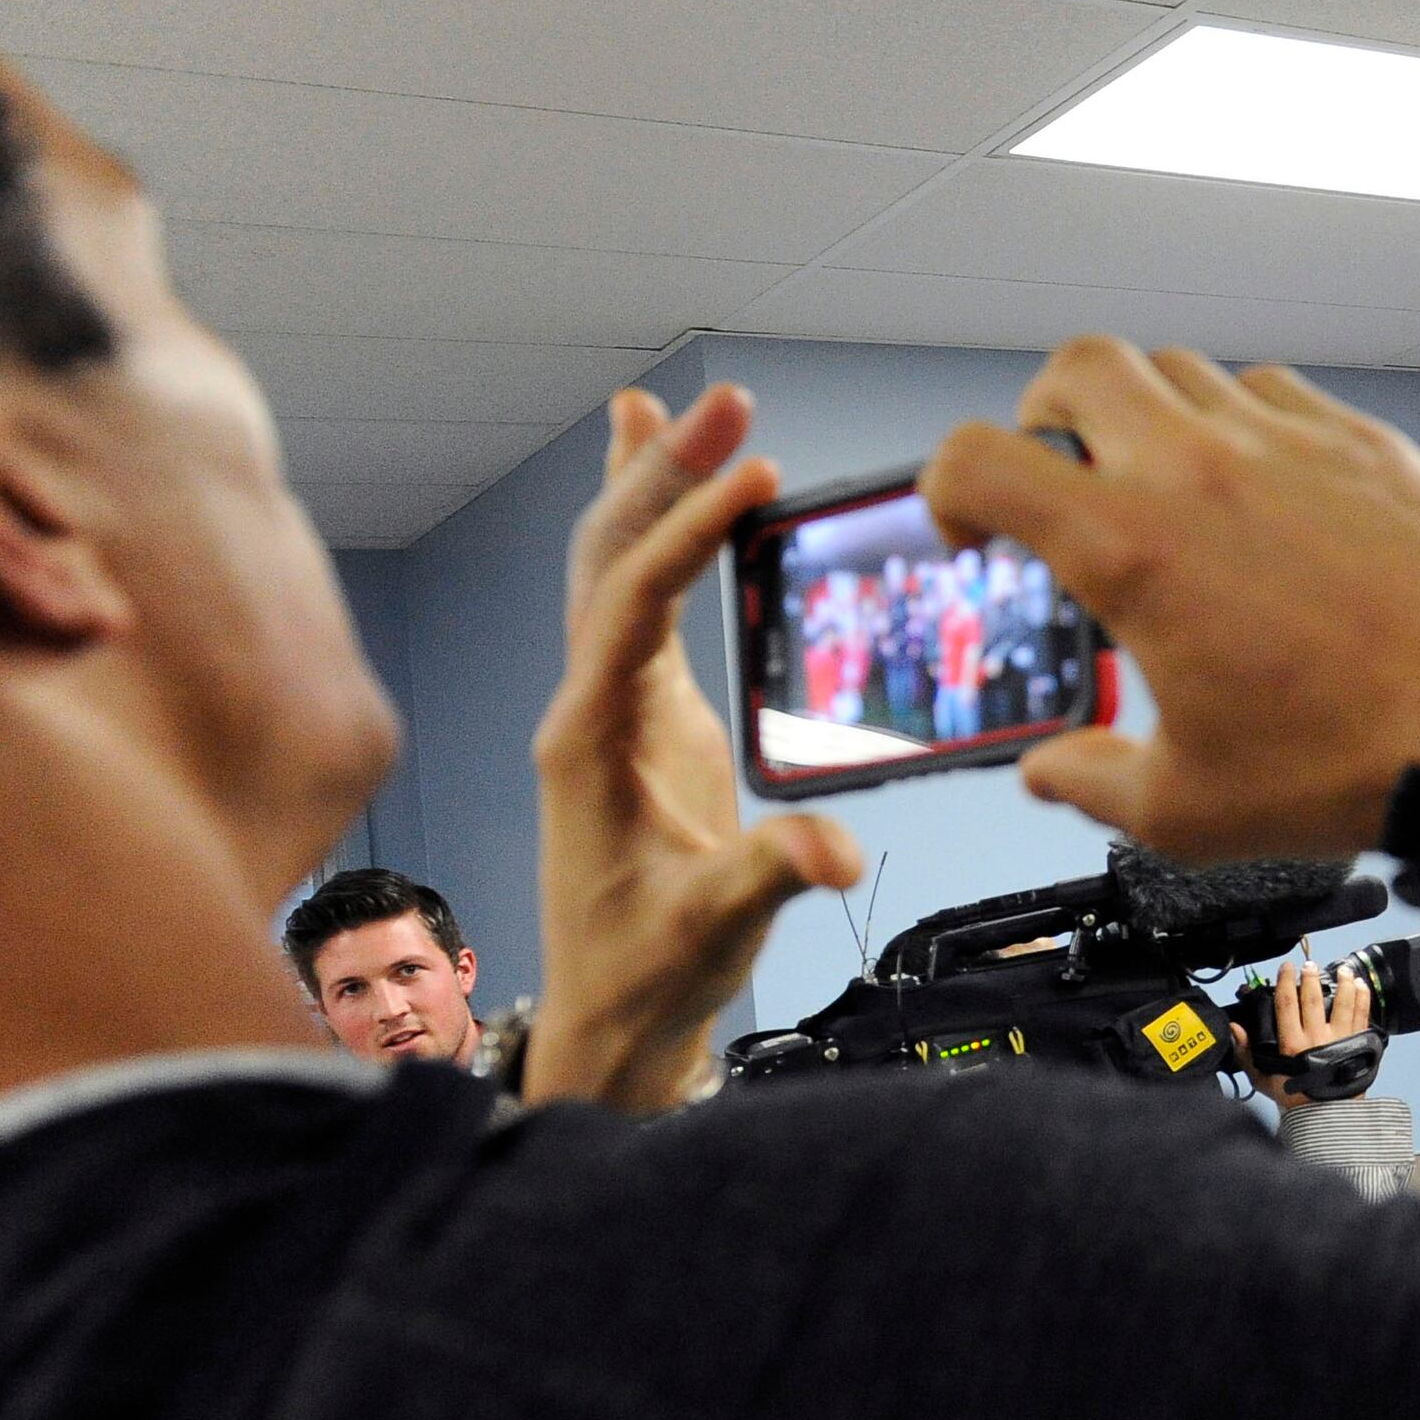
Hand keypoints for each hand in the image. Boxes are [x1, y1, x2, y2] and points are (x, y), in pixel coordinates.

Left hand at [525, 385, 862, 1112]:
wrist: (609, 1017)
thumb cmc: (646, 973)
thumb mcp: (713, 929)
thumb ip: (769, 878)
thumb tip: (832, 851)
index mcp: (589, 741)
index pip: (633, 604)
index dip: (686, 533)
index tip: (748, 476)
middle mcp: (586, 707)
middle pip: (611, 558)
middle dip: (664, 474)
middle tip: (726, 402)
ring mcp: (610, 705)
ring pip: (616, 567)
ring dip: (654, 485)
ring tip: (690, 407)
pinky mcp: (642, 716)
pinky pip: (638, 599)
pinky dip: (654, 530)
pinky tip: (662, 475)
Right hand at [918, 341, 1419, 859]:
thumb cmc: (1349, 763)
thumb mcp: (1188, 809)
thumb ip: (1095, 782)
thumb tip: (1052, 773)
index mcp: (1132, 549)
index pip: (983, 459)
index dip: (949, 487)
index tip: (972, 528)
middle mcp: (1201, 469)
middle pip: (1081, 366)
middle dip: (1049, 411)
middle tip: (1063, 469)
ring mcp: (1291, 442)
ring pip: (1185, 368)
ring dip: (1153, 412)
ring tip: (1170, 483)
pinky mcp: (1368, 443)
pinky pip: (1281, 391)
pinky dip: (1249, 422)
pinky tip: (1268, 487)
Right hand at [1241, 948, 1375, 1108]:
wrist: (1325, 1116)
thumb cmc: (1294, 1098)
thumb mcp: (1263, 1078)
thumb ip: (1247, 1053)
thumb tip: (1235, 1029)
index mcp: (1292, 1044)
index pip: (1286, 1004)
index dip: (1285, 981)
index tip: (1286, 968)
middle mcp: (1316, 1038)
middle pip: (1314, 998)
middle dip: (1311, 977)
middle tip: (1310, 964)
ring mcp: (1340, 1039)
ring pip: (1343, 1002)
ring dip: (1343, 982)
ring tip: (1343, 970)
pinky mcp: (1357, 1044)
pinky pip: (1362, 1015)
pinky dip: (1362, 998)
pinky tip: (1361, 985)